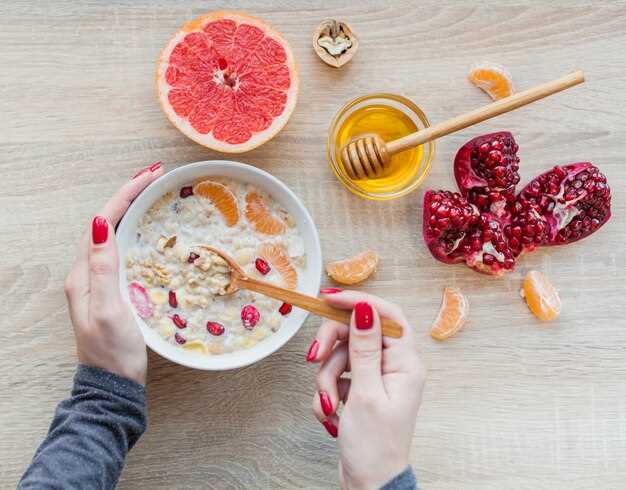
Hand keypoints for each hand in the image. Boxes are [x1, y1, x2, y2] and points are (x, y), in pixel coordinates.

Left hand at [63, 162, 162, 384]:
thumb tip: (99, 224)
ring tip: (152, 193)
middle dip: (129, 195)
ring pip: (114, 234)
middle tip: (154, 177)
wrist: (112, 385)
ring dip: (131, 210)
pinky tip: (148, 229)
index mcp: (84, 274)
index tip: (148, 177)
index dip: (125, 196)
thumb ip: (104, 268)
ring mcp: (99, 282)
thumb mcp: (110, 310)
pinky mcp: (112, 289)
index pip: (103, 222)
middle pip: (106, 222)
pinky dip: (135, 231)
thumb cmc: (113, 352)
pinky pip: (122, 249)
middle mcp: (88, 273)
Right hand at [308, 290, 425, 489]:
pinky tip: (330, 413)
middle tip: (314, 359)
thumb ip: (364, 348)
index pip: (385, 315)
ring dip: (326, 379)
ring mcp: (375, 377)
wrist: (369, 483)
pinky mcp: (360, 389)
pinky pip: (336, 376)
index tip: (329, 298)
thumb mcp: (365, 393)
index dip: (358, 301)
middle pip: (356, 333)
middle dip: (331, 348)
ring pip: (341, 356)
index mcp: (405, 363)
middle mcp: (393, 366)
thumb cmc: (375, 445)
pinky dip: (327, 392)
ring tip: (329, 404)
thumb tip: (364, 310)